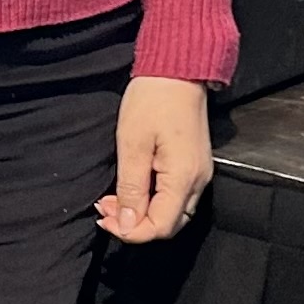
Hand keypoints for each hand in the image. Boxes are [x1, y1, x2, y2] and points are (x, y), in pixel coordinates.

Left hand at [96, 77, 213, 243]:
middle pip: (169, 225)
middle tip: (104, 209)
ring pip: (173, 213)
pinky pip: (176, 198)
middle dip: (135, 225)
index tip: (104, 219)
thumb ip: (131, 188)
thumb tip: (126, 224)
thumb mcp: (132, 143)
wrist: (178, 70)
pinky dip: (153, 201)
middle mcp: (198, 182)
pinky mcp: (195, 165)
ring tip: (112, 200)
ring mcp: (200, 174)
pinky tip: (132, 189)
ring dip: (142, 214)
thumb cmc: (152, 100)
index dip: (131, 232)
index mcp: (184, 178)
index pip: (161, 227)